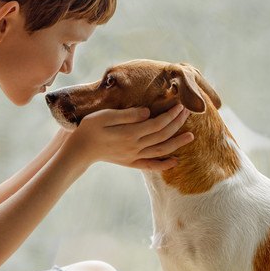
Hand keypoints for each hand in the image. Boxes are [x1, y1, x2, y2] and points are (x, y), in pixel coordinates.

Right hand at [62, 104, 193, 170]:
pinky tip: (174, 162)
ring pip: (161, 151)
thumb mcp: (104, 116)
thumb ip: (127, 115)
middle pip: (162, 135)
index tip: (180, 104)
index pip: (157, 123)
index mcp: (130, 133)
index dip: (171, 114)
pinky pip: (151, 166)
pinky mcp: (130, 162)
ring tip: (191, 136)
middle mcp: (135, 147)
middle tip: (188, 112)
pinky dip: (164, 165)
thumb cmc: (89, 129)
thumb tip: (147, 112)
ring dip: (177, 143)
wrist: (79, 151)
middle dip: (177, 123)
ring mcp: (133, 156)